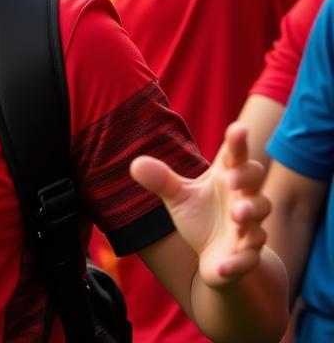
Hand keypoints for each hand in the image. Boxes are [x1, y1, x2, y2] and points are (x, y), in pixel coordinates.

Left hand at [131, 122, 270, 287]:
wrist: (216, 256)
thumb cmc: (200, 216)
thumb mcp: (178, 195)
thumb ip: (161, 179)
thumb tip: (135, 164)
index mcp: (226, 178)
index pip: (235, 156)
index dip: (238, 142)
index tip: (239, 127)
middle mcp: (242, 199)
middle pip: (254, 182)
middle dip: (247, 178)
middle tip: (232, 178)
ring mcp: (247, 229)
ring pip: (258, 219)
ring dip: (249, 214)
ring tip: (237, 214)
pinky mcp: (245, 257)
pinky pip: (247, 259)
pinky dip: (237, 262)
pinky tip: (223, 266)